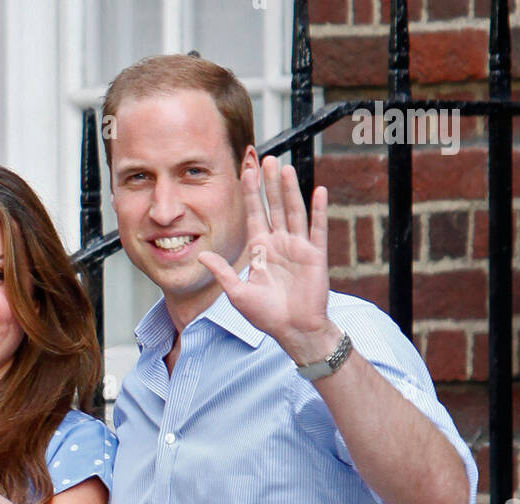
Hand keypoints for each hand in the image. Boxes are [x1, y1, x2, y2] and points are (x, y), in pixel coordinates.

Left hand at [197, 158, 339, 365]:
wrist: (293, 330)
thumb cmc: (266, 315)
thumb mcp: (237, 293)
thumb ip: (222, 271)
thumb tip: (201, 254)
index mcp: (260, 249)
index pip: (254, 213)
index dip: (251, 192)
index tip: (246, 169)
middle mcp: (279, 243)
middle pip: (274, 206)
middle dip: (270, 183)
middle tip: (267, 158)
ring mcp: (298, 247)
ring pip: (294, 211)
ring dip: (290, 190)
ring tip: (285, 168)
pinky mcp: (315, 255)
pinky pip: (317, 229)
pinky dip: (318, 210)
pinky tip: (319, 191)